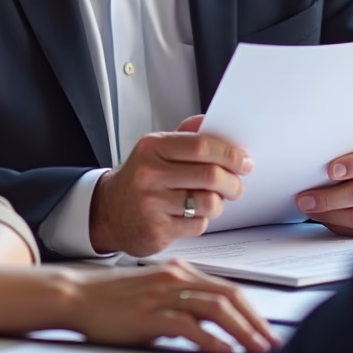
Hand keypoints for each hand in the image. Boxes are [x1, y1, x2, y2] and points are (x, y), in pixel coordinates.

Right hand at [68, 262, 278, 352]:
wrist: (77, 295)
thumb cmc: (112, 299)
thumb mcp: (154, 294)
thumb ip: (181, 302)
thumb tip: (211, 324)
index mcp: (179, 272)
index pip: (227, 288)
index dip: (252, 310)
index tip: (266, 330)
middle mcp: (176, 278)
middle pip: (228, 295)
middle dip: (255, 321)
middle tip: (272, 342)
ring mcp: (163, 294)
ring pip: (215, 307)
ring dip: (242, 330)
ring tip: (257, 348)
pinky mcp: (149, 314)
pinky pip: (188, 324)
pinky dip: (210, 338)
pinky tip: (223, 349)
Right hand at [89, 119, 252, 255]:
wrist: (109, 211)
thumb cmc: (139, 177)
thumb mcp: (155, 149)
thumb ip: (186, 136)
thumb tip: (214, 122)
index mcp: (152, 147)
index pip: (201, 145)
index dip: (228, 153)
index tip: (243, 159)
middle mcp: (150, 174)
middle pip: (210, 175)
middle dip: (233, 181)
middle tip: (237, 184)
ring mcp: (152, 204)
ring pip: (208, 203)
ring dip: (219, 203)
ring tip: (214, 199)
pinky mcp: (158, 230)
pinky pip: (198, 225)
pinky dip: (202, 220)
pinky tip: (191, 214)